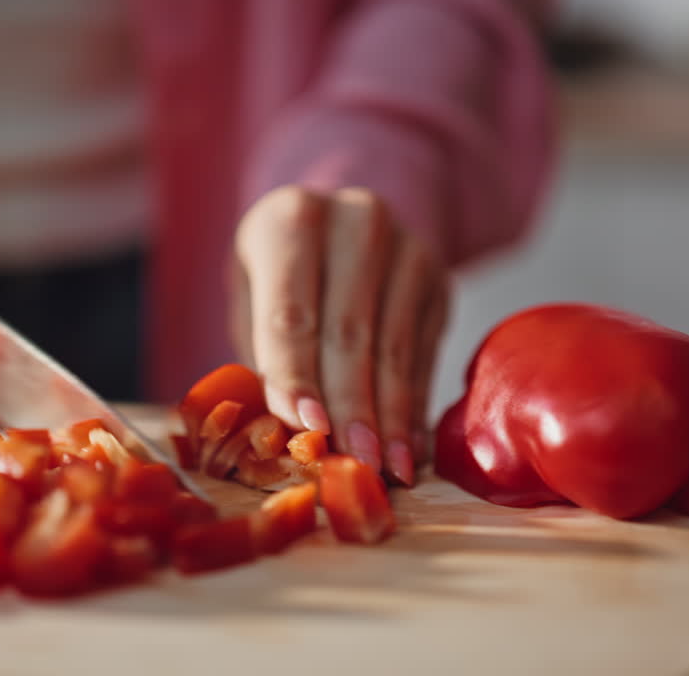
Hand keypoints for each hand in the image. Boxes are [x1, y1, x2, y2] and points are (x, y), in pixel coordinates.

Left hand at [230, 186, 449, 485]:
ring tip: (387, 468)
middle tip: (356, 463)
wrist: (332, 228)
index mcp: (290, 219)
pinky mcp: (436, 275)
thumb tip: (291, 438)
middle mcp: (355, 221)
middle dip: (352, 405)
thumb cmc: (276, 278)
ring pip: (395, 344)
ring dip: (391, 415)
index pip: (292, 311)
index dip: (299, 376)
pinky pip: (424, 351)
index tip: (309, 431)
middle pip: (350, 330)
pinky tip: (409, 447)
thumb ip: (266, 360)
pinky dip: (415, 405)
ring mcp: (405, 245)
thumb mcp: (252, 303)